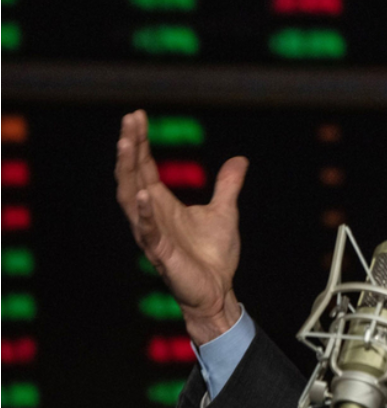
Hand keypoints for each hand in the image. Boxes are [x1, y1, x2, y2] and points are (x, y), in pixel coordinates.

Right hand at [115, 110, 248, 344]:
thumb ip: (227, 186)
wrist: (218, 291)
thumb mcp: (225, 211)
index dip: (140, 142)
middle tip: (130, 120)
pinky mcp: (162, 254)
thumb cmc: (213, 256)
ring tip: (126, 144)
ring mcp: (153, 235)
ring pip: (131, 199)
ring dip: (128, 172)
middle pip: (133, 176)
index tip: (137, 116)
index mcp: (162, 205)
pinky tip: (143, 194)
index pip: (145, 167)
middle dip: (129, 147)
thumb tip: (240, 160)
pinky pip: (148, 232)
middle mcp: (152, 216)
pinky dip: (144, 214)